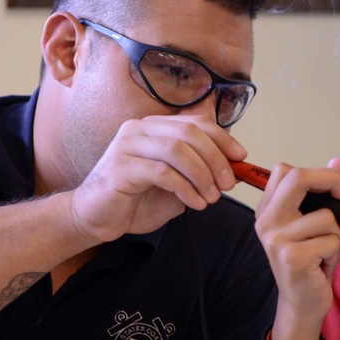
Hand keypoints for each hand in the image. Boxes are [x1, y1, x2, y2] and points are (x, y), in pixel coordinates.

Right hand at [70, 114, 245, 241]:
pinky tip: (195, 203)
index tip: (241, 157)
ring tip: (211, 197)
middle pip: (189, 133)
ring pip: (177, 150)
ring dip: (202, 175)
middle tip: (228, 184)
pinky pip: (162, 172)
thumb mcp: (177, 182)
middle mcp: (139, 129)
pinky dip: (185, 188)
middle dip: (216, 158)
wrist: (98, 218)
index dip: (222, 138)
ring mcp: (127, 146)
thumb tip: (233, 166)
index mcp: (154, 127)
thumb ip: (199, 170)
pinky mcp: (120, 168)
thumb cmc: (137, 200)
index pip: (196, 122)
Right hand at [253, 159, 339, 329]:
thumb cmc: (310, 262)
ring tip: (324, 250)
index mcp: (268, 209)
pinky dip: (335, 252)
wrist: (302, 303)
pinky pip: (331, 240)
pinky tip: (322, 264)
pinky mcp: (293, 257)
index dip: (316, 173)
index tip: (334, 187)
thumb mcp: (317, 222)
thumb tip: (338, 161)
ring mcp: (277, 239)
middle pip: (298, 178)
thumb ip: (326, 190)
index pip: (285, 170)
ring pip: (326, 216)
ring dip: (335, 234)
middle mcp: (266, 222)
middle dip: (331, 182)